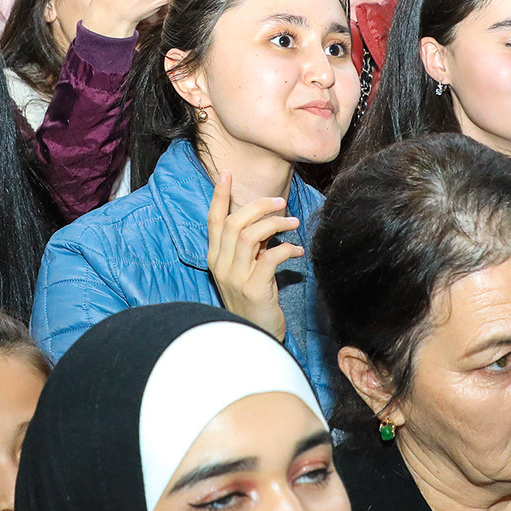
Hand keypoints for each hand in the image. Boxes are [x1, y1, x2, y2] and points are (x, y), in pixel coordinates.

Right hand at [206, 172, 303, 340]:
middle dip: (259, 206)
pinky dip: (286, 248)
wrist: (255, 337)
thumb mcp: (246, 269)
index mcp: (215, 257)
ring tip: (293, 223)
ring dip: (275, 223)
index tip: (226, 174)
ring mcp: (234, 277)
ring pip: (250, 235)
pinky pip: (270, 257)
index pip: (213, 220)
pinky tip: (297, 251)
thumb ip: (250, 245)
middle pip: (235, 222)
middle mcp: (220, 265)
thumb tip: (266, 219)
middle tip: (281, 202)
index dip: (219, 195)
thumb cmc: (254, 300)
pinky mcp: (253, 288)